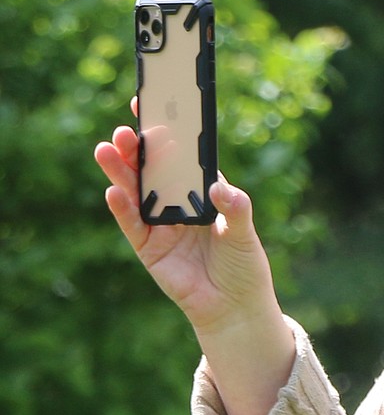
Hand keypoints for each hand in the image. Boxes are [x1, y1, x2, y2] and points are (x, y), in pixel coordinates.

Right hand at [94, 118, 273, 339]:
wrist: (235, 308)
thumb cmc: (243, 266)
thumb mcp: (244, 234)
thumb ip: (236, 209)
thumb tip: (220, 190)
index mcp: (200, 190)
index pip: (180, 155)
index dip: (165, 131)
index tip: (149, 106)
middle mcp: (176, 202)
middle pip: (152, 169)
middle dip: (137, 149)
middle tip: (125, 131)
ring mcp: (160, 224)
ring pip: (135, 191)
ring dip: (121, 171)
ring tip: (107, 149)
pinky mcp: (149, 248)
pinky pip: (132, 224)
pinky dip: (122, 208)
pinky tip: (114, 190)